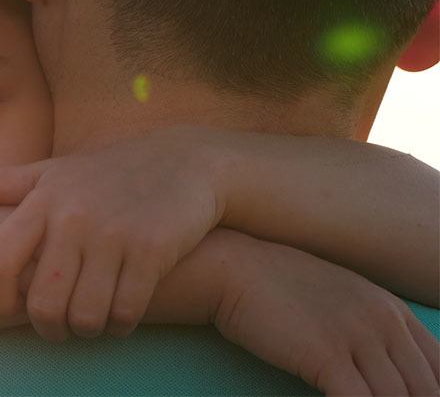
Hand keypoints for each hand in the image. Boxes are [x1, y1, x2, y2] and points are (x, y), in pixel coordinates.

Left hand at [0, 127, 225, 340]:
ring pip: (84, 315)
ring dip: (85, 328)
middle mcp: (72, 216)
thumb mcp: (48, 172)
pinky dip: (119, 324)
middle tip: (57, 324)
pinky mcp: (151, 250)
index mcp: (41, 199)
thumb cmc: (105, 172)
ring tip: (88, 319)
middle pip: (42, 302)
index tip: (10, 307)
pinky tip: (120, 313)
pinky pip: (125, 312)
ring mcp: (113, 234)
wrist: (185, 161)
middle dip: (48, 326)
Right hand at [215, 231, 439, 395]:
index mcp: (391, 310)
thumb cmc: (276, 286)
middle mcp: (383, 321)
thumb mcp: (339, 299)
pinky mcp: (326, 355)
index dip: (434, 392)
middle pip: (424, 389)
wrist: (234, 269)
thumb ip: (369, 327)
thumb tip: (385, 368)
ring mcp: (356, 337)